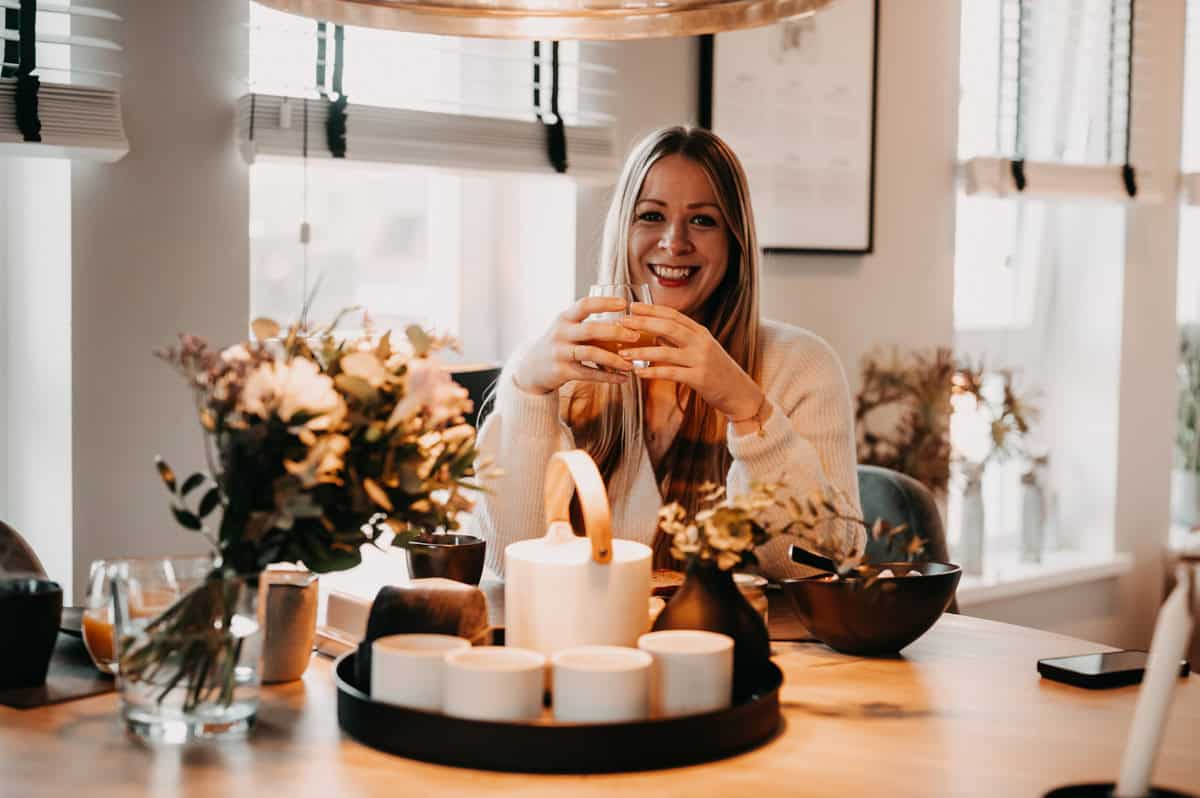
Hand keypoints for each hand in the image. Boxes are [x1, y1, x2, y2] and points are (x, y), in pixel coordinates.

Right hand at [511, 296, 640, 394]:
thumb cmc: (560, 344)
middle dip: (615, 332)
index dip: (604, 302)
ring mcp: (560, 353)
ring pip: (591, 353)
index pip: (585, 304)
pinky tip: (623, 378)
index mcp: (564, 318)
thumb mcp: (567, 328)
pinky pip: (589, 374)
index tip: (624, 303)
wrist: (533, 368)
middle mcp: (561, 333)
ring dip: (614, 359)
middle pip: (591, 329)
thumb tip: (625, 321)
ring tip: (631, 363)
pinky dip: (608, 377)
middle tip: (635, 336)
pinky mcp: (562, 371)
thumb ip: (589, 324)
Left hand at [617, 303, 764, 420]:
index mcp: (700, 332)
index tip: (632, 306)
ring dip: (641, 352)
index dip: (652, 309)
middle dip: (643, 323)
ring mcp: (701, 359)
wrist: (739, 392)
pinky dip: (652, 373)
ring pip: (665, 352)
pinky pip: (671, 373)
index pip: (673, 315)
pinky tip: (638, 373)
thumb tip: (653, 334)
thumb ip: (679, 341)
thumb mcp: (700, 350)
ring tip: (622, 353)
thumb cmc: (716, 371)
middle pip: (668, 327)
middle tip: (622, 322)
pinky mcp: (700, 378)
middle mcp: (701, 342)